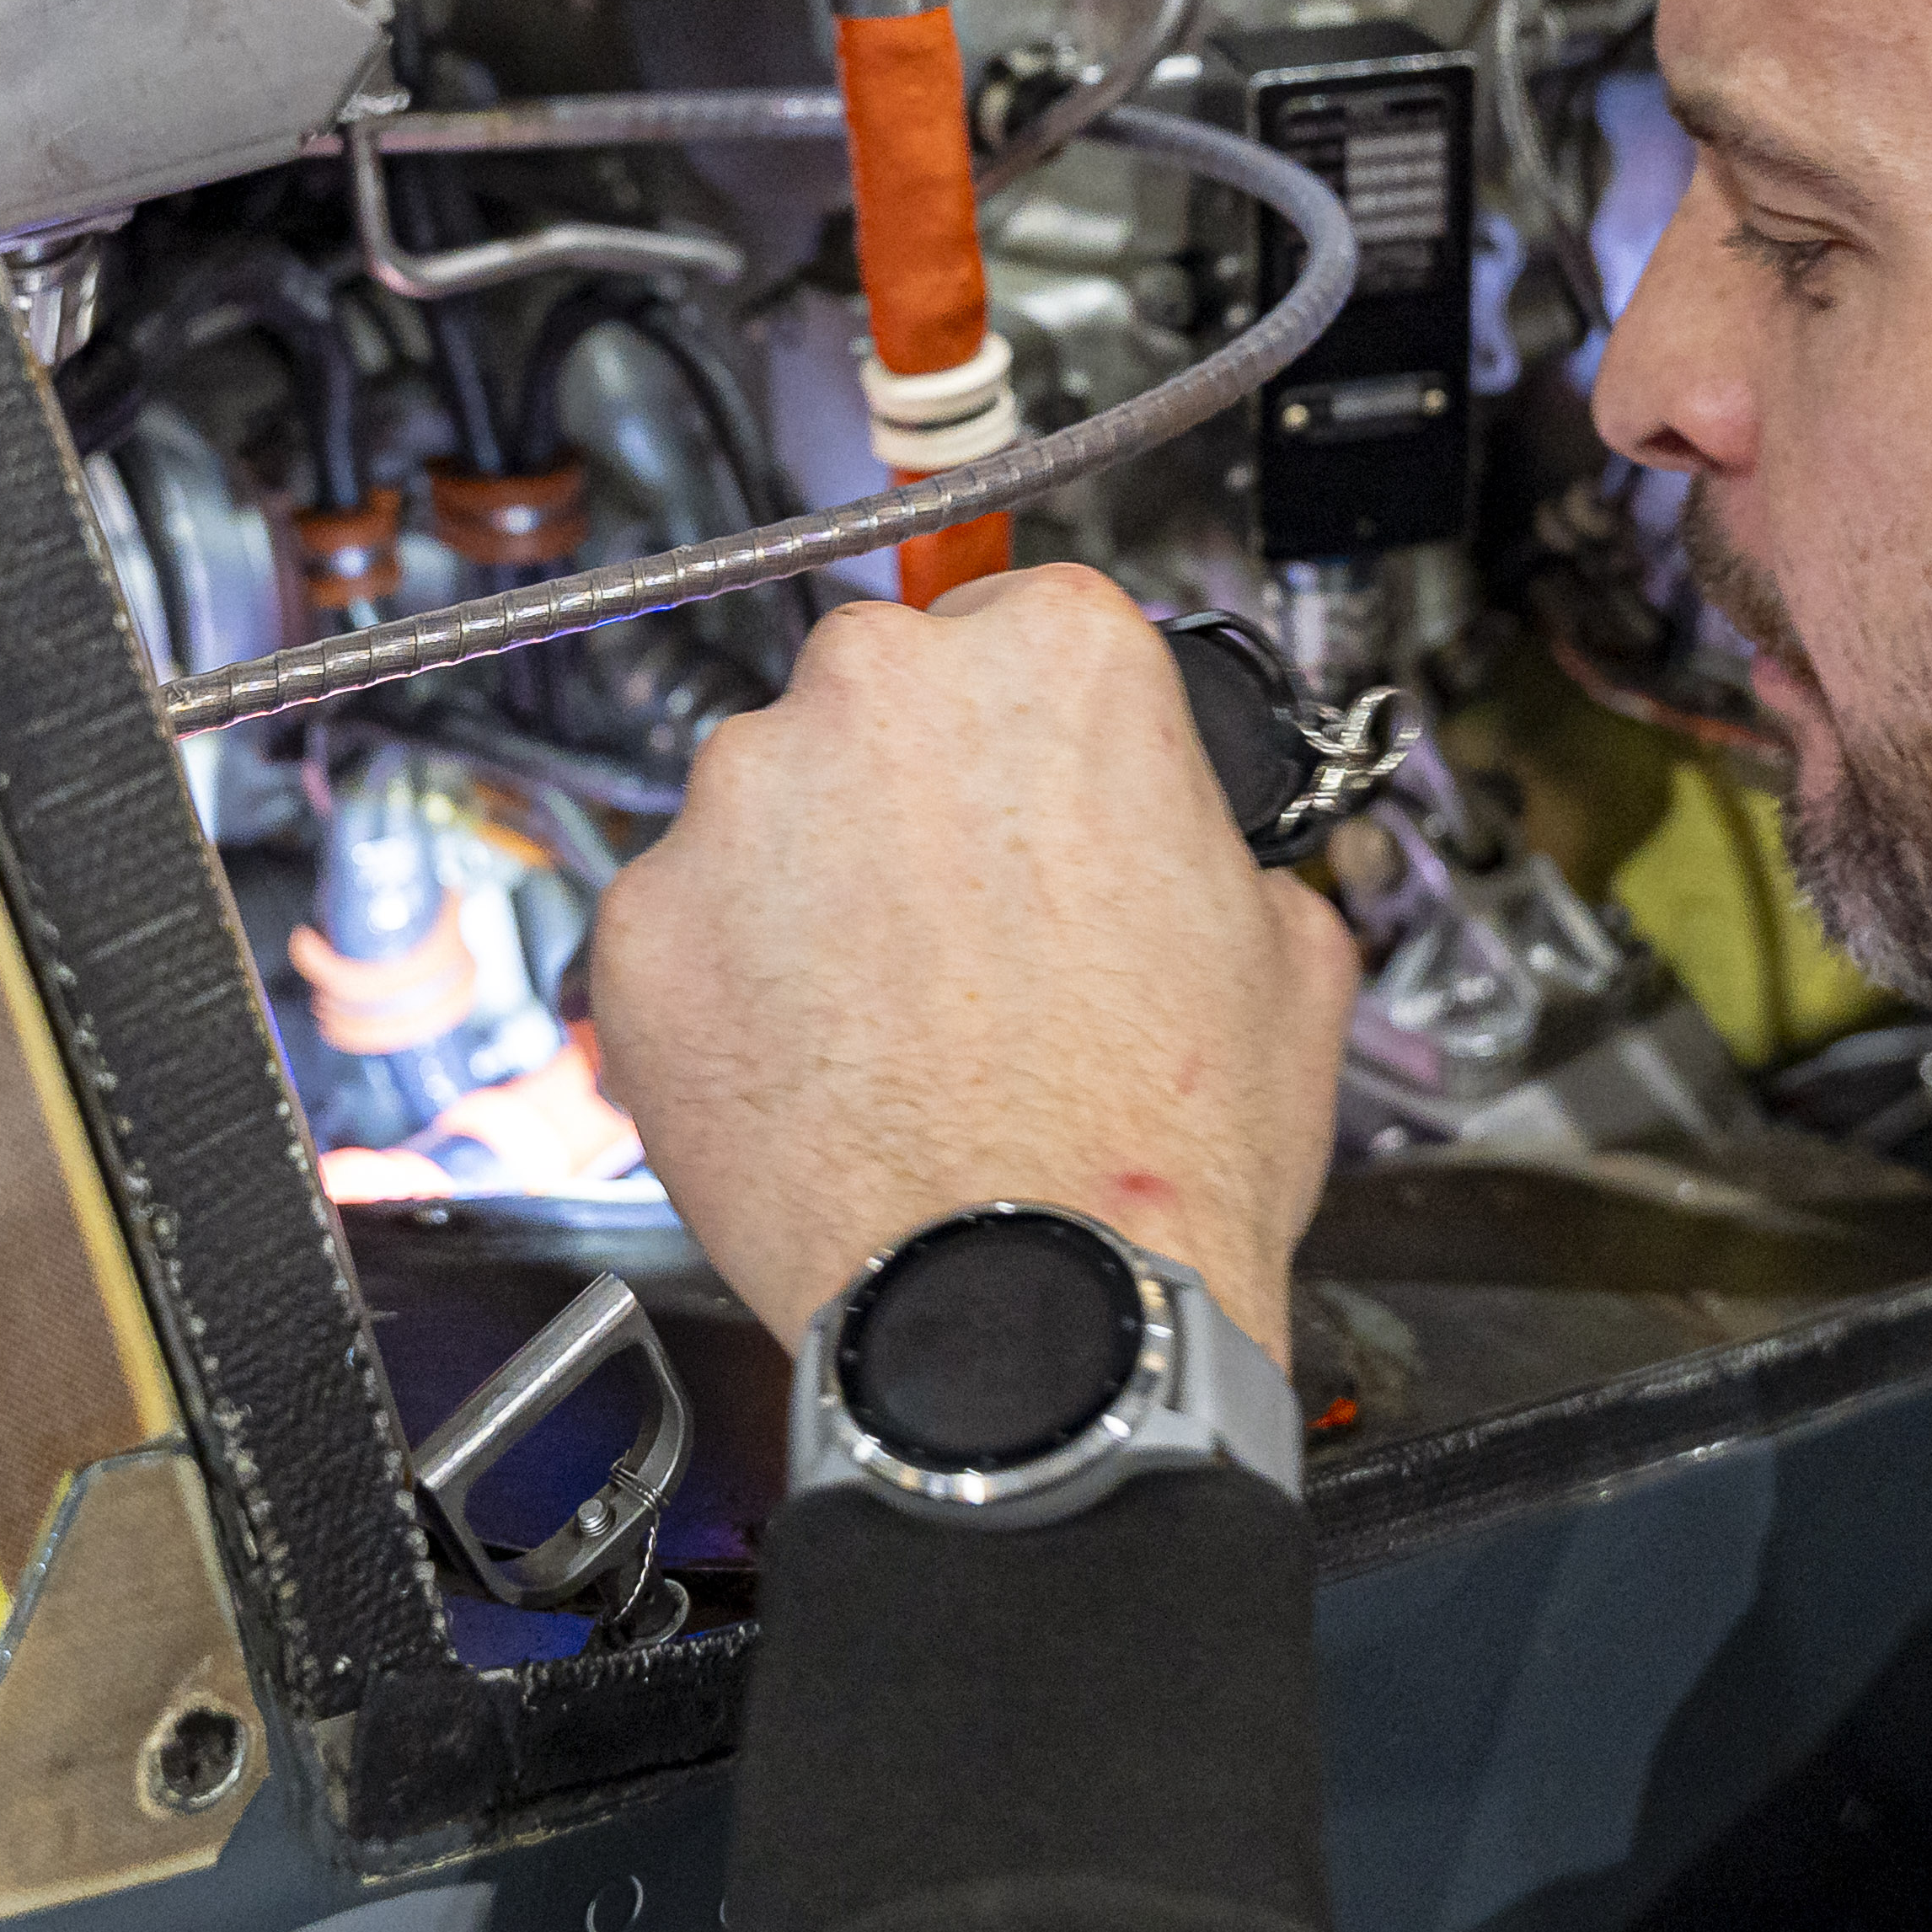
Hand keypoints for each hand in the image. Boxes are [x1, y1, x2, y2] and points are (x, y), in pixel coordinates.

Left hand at [592, 565, 1358, 1363]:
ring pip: (772, 806)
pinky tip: (817, 1068)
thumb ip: (1214, 849)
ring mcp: (741, 803)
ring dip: (815, 885)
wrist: (1029, 1312)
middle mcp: (880, 690)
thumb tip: (1188, 858)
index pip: (1021, 620)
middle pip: (883, 699)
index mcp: (1055, 658)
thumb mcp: (1286, 950)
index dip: (1035, 730)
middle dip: (915, 795)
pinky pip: (686, 922)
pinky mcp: (645, 926)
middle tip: (971, 925)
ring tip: (895, 1021)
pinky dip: (732, 982)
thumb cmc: (1154, 1148)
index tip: (1034, 794)